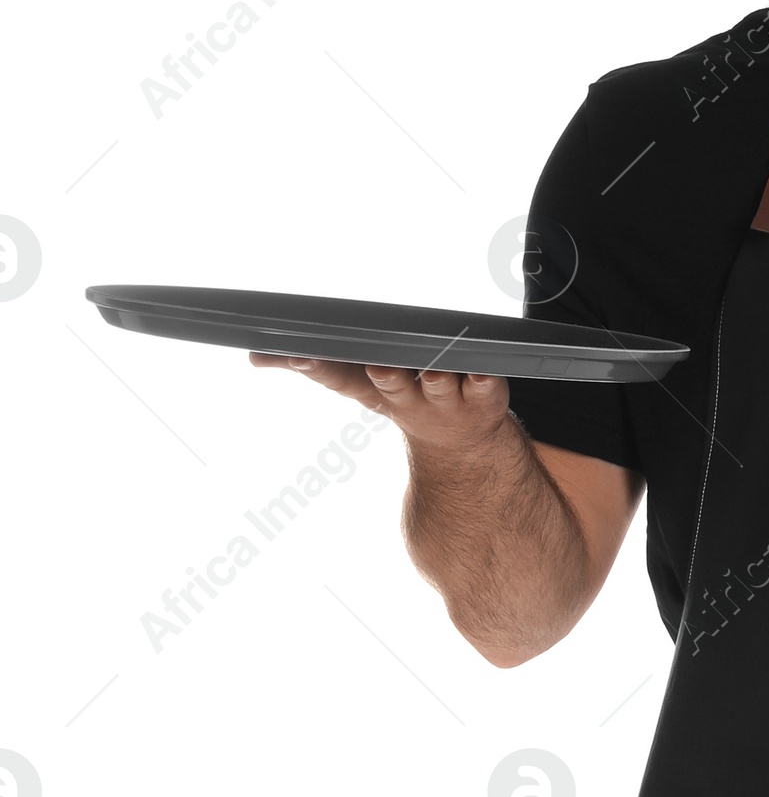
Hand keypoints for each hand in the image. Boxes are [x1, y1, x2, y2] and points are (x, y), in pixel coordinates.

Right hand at [248, 353, 510, 455]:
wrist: (461, 442)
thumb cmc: (403, 395)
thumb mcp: (357, 381)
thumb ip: (312, 365)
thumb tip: (255, 357)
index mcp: (373, 389)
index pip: (338, 377)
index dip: (318, 366)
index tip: (300, 354)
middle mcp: (406, 396)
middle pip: (391, 385)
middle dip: (385, 377)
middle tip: (378, 367)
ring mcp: (446, 398)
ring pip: (438, 385)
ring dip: (434, 379)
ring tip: (431, 371)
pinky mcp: (485, 394)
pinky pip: (486, 385)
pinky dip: (486, 380)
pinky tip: (484, 371)